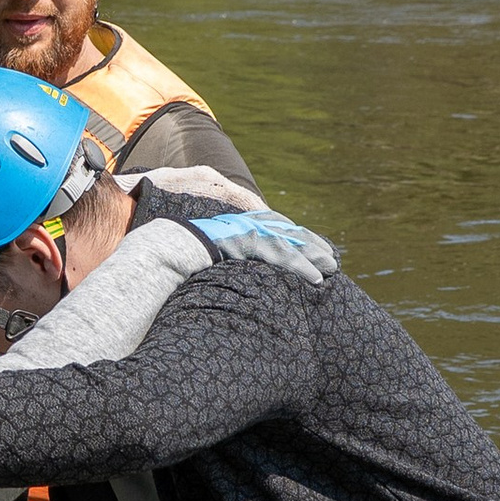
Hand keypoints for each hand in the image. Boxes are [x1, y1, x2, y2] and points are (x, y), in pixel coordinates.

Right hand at [192, 205, 332, 275]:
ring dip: (313, 257)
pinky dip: (301, 267)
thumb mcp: (215, 250)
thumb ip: (232, 252)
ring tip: (331, 271)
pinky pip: (281, 255)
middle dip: (313, 245)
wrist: (168, 248)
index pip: (278, 225)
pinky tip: (315, 279)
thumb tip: (239, 267)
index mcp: (241, 221)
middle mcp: (248, 221)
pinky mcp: (247, 242)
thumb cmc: (187, 254)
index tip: (315, 250)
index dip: (299, 237)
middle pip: (290, 231)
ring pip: (290, 242)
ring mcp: (247, 230)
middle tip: (331, 262)